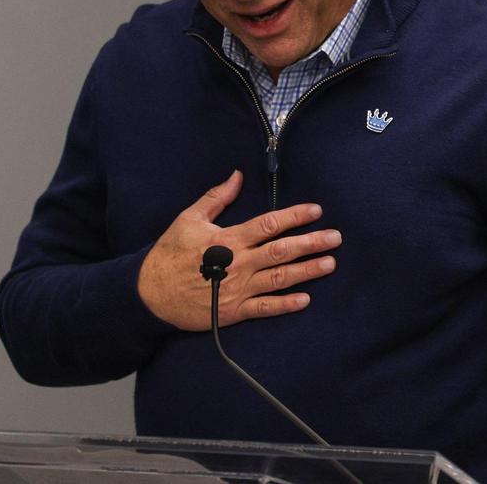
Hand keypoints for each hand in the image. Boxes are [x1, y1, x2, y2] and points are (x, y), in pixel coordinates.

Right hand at [137, 170, 341, 330]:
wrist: (150, 293)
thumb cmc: (169, 253)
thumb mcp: (189, 218)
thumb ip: (217, 198)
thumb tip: (237, 176)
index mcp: (229, 239)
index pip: (269, 224)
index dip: (294, 216)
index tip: (316, 211)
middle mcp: (238, 263)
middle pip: (282, 251)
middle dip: (311, 243)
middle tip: (336, 238)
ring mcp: (238, 289)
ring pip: (280, 278)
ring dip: (307, 271)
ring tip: (330, 263)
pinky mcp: (234, 311)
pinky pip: (265, 308)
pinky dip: (286, 304)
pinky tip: (305, 299)